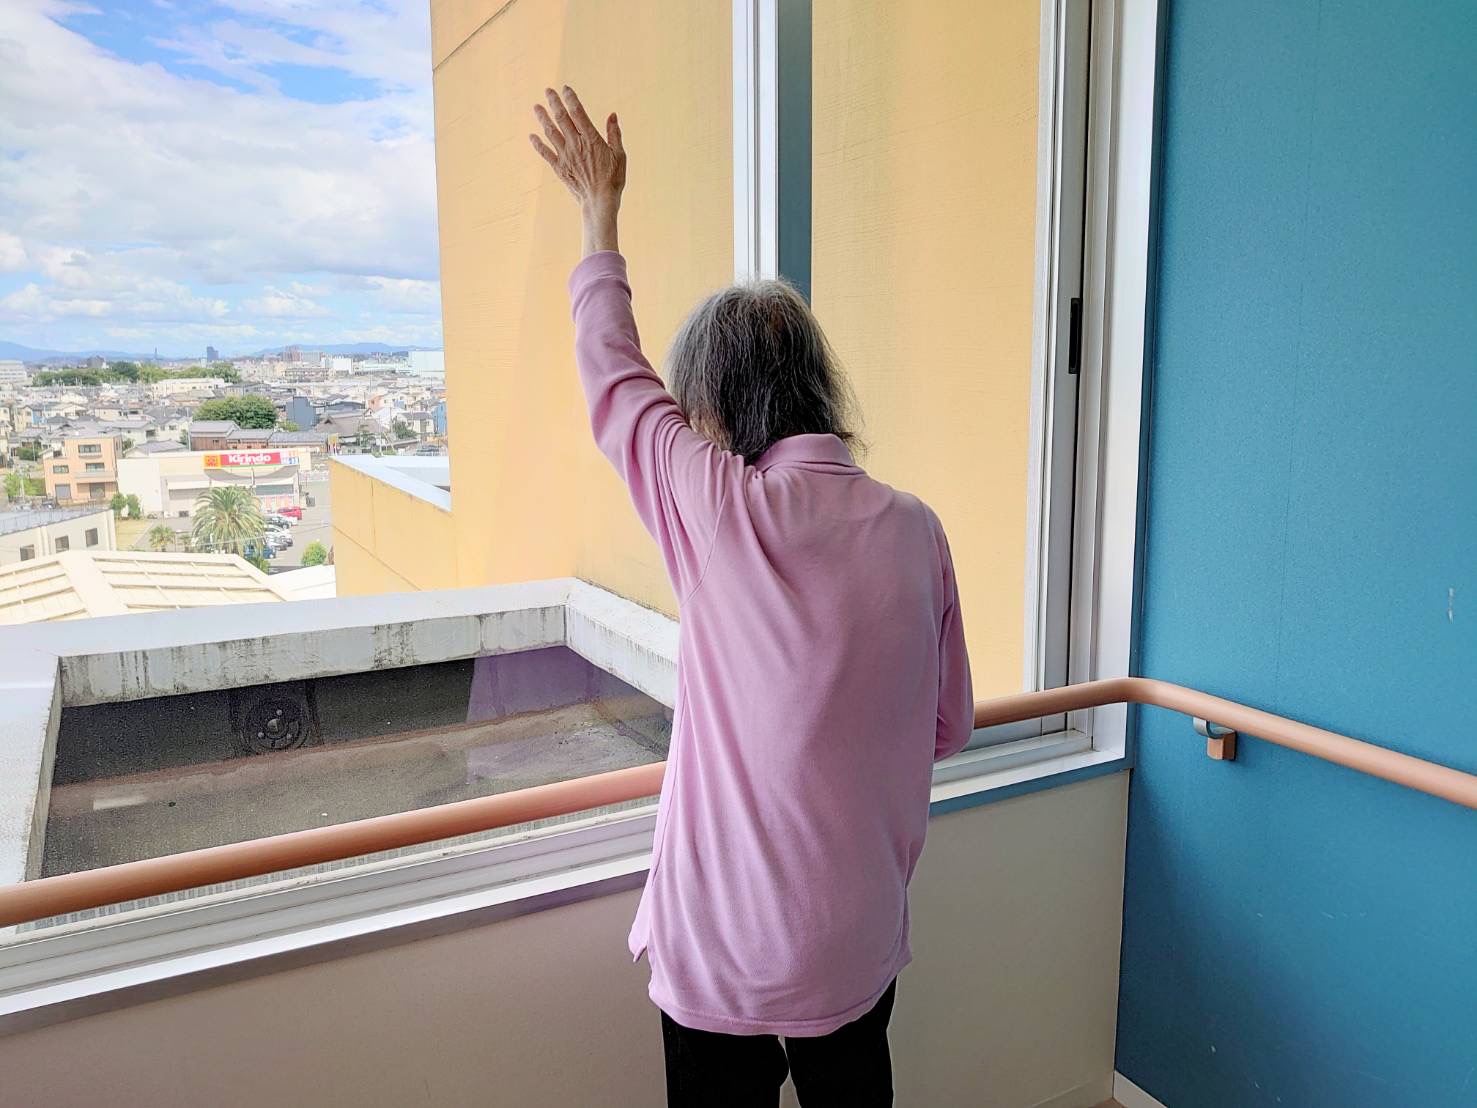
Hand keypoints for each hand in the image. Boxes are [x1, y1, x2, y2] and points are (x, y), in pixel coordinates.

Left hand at [530, 85, 625, 254]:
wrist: (599, 202)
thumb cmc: (613, 179)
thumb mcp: (620, 155)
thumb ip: (614, 134)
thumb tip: (612, 115)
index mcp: (591, 139)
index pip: (578, 113)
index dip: (570, 99)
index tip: (565, 88)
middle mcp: (575, 145)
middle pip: (562, 119)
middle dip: (554, 103)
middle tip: (547, 91)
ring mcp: (565, 156)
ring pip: (551, 132)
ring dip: (542, 118)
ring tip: (536, 107)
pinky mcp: (559, 168)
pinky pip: (545, 153)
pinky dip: (538, 144)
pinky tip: (531, 136)